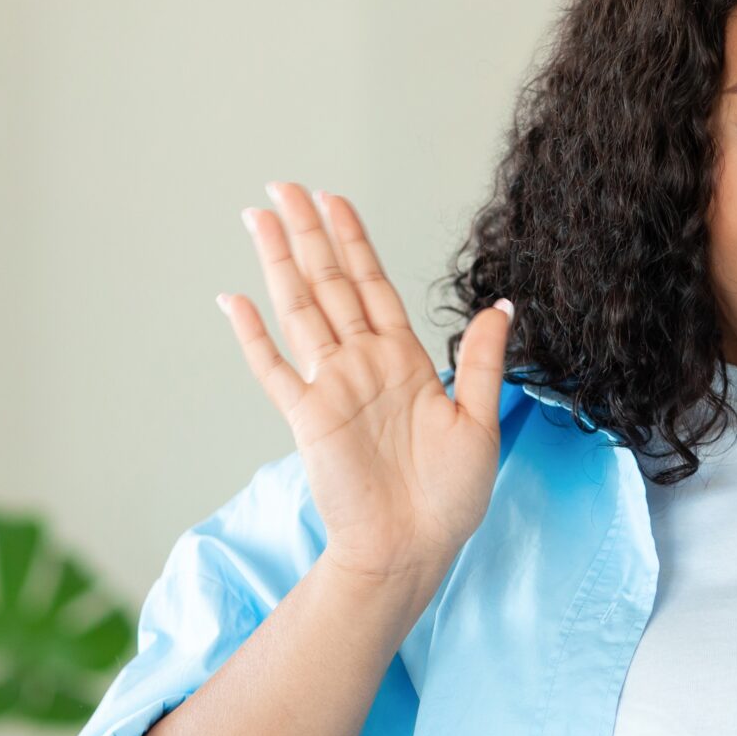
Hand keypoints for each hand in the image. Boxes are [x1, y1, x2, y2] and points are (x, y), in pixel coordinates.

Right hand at [218, 181, 514, 595]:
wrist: (412, 549)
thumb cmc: (449, 498)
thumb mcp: (481, 421)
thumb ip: (484, 361)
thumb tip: (503, 305)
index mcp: (405, 361)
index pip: (373, 285)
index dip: (354, 241)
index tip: (335, 200)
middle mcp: (363, 365)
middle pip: (330, 283)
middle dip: (309, 233)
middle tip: (284, 186)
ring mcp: (331, 387)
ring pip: (300, 309)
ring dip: (280, 262)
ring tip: (260, 218)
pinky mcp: (306, 417)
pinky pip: (273, 368)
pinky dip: (252, 334)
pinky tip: (233, 300)